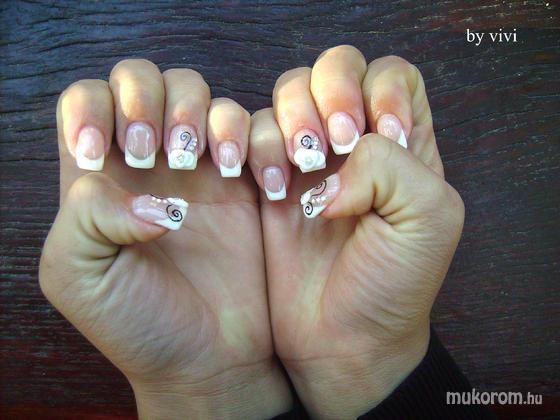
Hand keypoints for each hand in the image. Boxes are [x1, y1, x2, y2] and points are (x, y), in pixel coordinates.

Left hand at [39, 60, 290, 418]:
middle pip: (145, 79)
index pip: (87, 100)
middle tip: (157, 153)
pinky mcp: (249, 179)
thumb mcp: (78, 275)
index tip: (106, 152)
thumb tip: (150, 194)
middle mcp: (151, 164)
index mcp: (100, 179)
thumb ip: (86, 215)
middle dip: (150, 100)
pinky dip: (256, 139)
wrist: (212, 357)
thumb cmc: (138, 323)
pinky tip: (251, 181)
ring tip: (203, 164)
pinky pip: (256, 125)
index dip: (93, 107)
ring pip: (199, 91)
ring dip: (201, 114)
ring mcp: (203, 167)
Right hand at [248, 46, 464, 417]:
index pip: (391, 75)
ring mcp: (307, 159)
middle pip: (337, 68)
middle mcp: (354, 144)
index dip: (381, 90)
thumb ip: (393, 165)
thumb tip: (333, 162)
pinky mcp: (265, 178)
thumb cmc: (392, 285)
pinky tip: (272, 189)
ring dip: (291, 120)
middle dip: (330, 92)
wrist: (339, 339)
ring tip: (300, 171)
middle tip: (334, 144)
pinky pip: (250, 130)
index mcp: (404, 147)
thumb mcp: (429, 219)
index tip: (379, 135)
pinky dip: (255, 146)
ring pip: (289, 91)